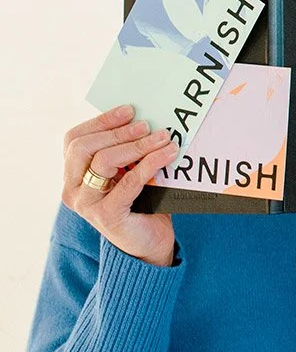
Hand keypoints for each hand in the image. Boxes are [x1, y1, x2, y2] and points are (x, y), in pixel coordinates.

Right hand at [61, 105, 178, 266]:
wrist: (150, 243)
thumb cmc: (142, 202)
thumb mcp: (130, 172)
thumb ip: (128, 152)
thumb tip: (146, 119)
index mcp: (73, 175)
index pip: (75, 140)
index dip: (101, 121)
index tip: (130, 109)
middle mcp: (72, 189)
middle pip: (84, 148)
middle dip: (118, 131)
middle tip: (147, 124)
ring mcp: (86, 204)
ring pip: (103, 162)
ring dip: (136, 145)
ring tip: (163, 137)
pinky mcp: (107, 216)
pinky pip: (127, 183)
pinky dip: (149, 164)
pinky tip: (167, 154)